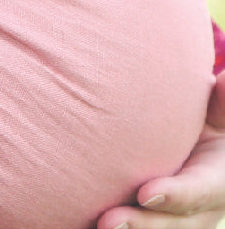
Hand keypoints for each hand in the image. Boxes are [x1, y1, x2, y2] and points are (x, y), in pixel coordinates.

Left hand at [96, 73, 224, 227]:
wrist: (207, 150)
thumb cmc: (210, 122)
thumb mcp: (221, 113)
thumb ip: (221, 103)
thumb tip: (222, 82)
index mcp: (218, 181)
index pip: (199, 192)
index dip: (175, 195)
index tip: (145, 192)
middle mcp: (201, 211)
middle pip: (174, 225)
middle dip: (142, 225)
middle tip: (108, 221)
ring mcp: (181, 223)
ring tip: (98, 226)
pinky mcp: (161, 223)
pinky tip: (86, 227)